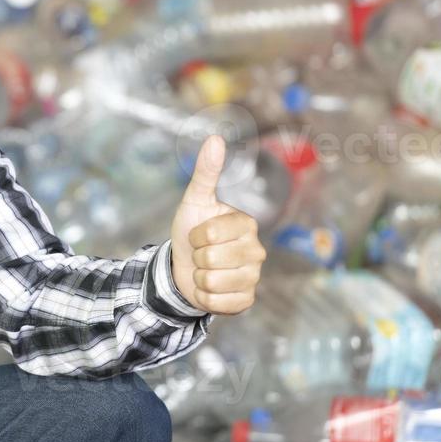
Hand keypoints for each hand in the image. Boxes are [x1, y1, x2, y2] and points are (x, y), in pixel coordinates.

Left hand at [170, 134, 266, 314]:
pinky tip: (208, 288)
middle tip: (201, 254)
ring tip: (204, 270)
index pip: (211, 234)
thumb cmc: (192, 230)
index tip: (199, 234)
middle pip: (211, 259)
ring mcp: (253, 277)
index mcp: (247, 225)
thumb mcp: (195, 200)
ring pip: (212, 283)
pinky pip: (218, 303)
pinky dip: (204, 298)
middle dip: (196, 257)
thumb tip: (215, 138)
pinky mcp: (246, 300)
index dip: (196, 236)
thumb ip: (206, 172)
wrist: (184, 266)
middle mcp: (256, 251)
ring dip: (198, 278)